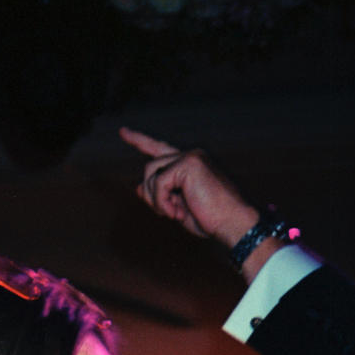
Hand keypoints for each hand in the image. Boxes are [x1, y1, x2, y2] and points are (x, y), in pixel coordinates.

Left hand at [119, 128, 261, 248]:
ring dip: (156, 200)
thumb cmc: (210, 218)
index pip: (159, 148)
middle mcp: (189, 156)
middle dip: (150, 194)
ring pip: (151, 174)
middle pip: (150, 168)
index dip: (140, 140)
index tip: (123, 131)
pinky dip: (162, 202)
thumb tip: (138, 188)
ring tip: (174, 213)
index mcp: (188, 164)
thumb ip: (160, 195)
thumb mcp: (177, 207)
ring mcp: (190, 157)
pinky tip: (176, 212)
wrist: (232, 223)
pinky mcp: (188, 164)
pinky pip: (159, 183)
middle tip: (167, 213)